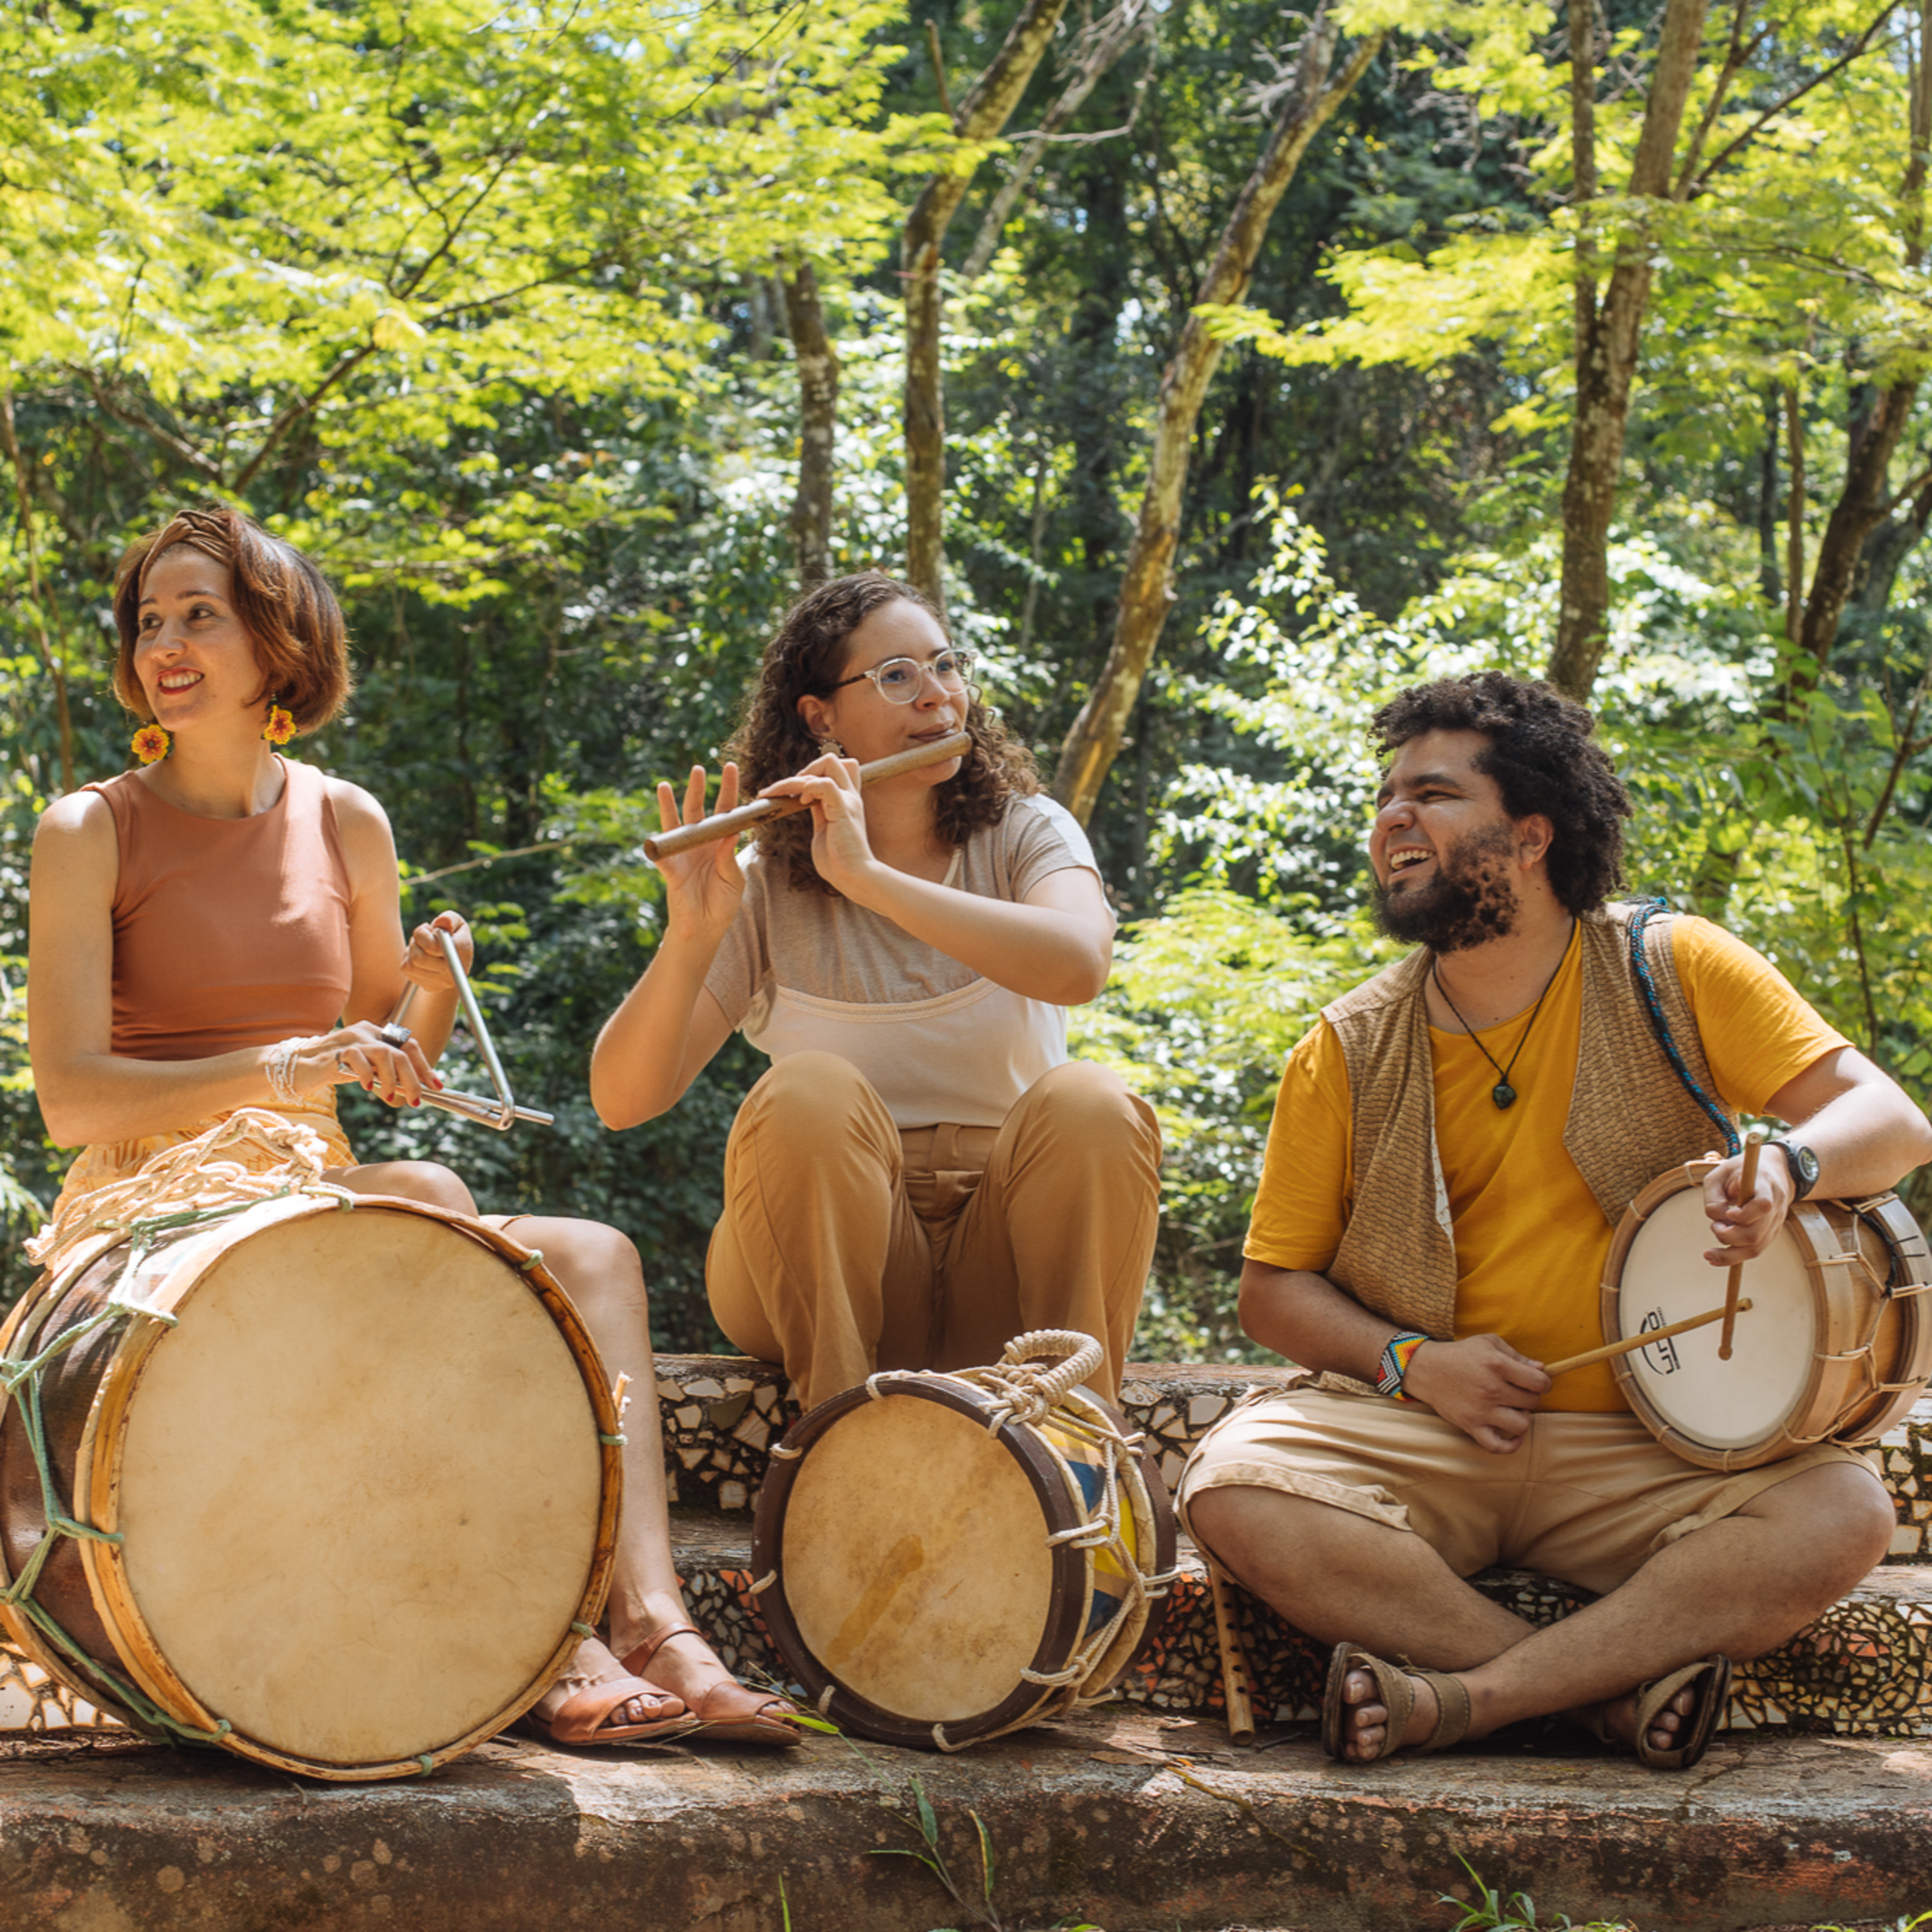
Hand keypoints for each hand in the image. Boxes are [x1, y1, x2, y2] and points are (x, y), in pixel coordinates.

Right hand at [315, 1022, 443, 1108]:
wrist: (298, 1066)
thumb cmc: (334, 1069)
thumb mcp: (365, 1069)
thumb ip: (384, 1074)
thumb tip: (410, 1092)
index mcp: (376, 1032)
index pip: (409, 1045)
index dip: (424, 1066)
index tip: (436, 1085)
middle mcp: (367, 1031)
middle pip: (401, 1052)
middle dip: (413, 1078)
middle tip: (416, 1100)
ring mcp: (351, 1039)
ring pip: (385, 1055)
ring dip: (392, 1080)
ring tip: (390, 1098)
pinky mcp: (335, 1050)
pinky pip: (358, 1060)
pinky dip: (367, 1075)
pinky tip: (366, 1088)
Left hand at [401, 910, 473, 993]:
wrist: (455, 962)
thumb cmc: (453, 935)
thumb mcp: (455, 921)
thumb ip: (449, 918)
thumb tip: (442, 923)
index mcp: (462, 952)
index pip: (432, 947)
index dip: (424, 935)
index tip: (430, 929)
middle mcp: (453, 972)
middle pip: (418, 958)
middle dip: (416, 942)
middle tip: (424, 936)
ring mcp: (440, 982)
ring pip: (411, 963)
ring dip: (412, 949)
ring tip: (422, 946)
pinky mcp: (428, 986)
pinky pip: (407, 969)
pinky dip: (409, 958)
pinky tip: (420, 955)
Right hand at [653, 764, 747, 941]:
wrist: (705, 928)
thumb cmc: (722, 903)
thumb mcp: (733, 878)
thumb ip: (730, 855)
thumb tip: (731, 831)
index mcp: (719, 843)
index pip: (725, 811)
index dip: (728, 790)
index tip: (732, 768)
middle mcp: (700, 842)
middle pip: (699, 809)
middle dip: (699, 788)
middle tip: (701, 766)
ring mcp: (684, 852)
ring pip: (677, 822)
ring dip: (674, 802)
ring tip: (672, 782)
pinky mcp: (671, 866)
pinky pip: (663, 847)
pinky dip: (660, 834)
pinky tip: (656, 818)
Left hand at [758, 754, 875, 895]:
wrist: (853, 876)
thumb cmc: (838, 859)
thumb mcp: (824, 827)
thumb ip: (818, 810)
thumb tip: (805, 798)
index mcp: (846, 799)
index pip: (838, 767)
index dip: (815, 771)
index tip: (798, 792)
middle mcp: (849, 795)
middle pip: (831, 759)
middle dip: (804, 770)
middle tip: (789, 792)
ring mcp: (848, 801)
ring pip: (827, 764)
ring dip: (798, 778)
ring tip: (784, 796)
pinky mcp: (843, 811)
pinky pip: (826, 784)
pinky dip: (808, 787)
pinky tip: (801, 803)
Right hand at [1401, 1333, 1549, 1455]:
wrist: (1428, 1370)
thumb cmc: (1462, 1354)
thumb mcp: (1488, 1343)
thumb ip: (1517, 1355)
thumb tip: (1542, 1369)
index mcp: (1497, 1365)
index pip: (1538, 1382)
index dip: (1544, 1382)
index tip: (1537, 1381)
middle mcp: (1491, 1389)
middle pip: (1532, 1402)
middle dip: (1531, 1396)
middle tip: (1519, 1391)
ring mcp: (1481, 1410)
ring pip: (1521, 1424)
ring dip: (1523, 1417)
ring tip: (1514, 1408)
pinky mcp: (1471, 1426)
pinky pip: (1497, 1446)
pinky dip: (1510, 1446)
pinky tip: (1514, 1436)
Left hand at [1701, 1143, 1794, 1266]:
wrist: (1772, 1171)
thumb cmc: (1740, 1172)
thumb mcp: (1719, 1175)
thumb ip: (1713, 1198)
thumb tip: (1717, 1221)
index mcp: (1765, 1185)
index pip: (1763, 1205)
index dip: (1745, 1214)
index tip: (1729, 1214)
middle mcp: (1776, 1206)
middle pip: (1756, 1233)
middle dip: (1729, 1237)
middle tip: (1714, 1227)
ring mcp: (1775, 1222)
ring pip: (1756, 1248)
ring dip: (1729, 1254)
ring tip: (1709, 1253)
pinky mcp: (1770, 1232)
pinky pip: (1755, 1250)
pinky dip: (1734, 1257)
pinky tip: (1716, 1259)